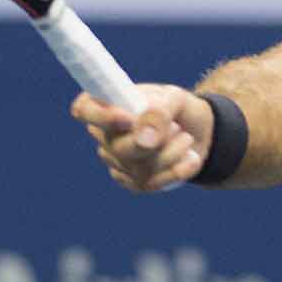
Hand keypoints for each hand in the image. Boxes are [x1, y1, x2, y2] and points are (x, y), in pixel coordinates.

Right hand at [71, 84, 214, 191]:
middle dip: (156, 139)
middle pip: (118, 147)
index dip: (101, 116)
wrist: (197, 130)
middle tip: (175, 127)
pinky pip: (153, 183)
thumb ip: (160, 111)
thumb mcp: (174, 99)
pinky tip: (189, 157)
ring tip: (185, 138)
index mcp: (107, 104)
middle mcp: (105, 135)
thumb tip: (145, 139)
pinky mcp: (135, 182)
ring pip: (139, 168)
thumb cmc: (175, 108)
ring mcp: (117, 162)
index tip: (128, 118)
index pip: (85, 109)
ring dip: (172, 152)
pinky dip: (179, 169)